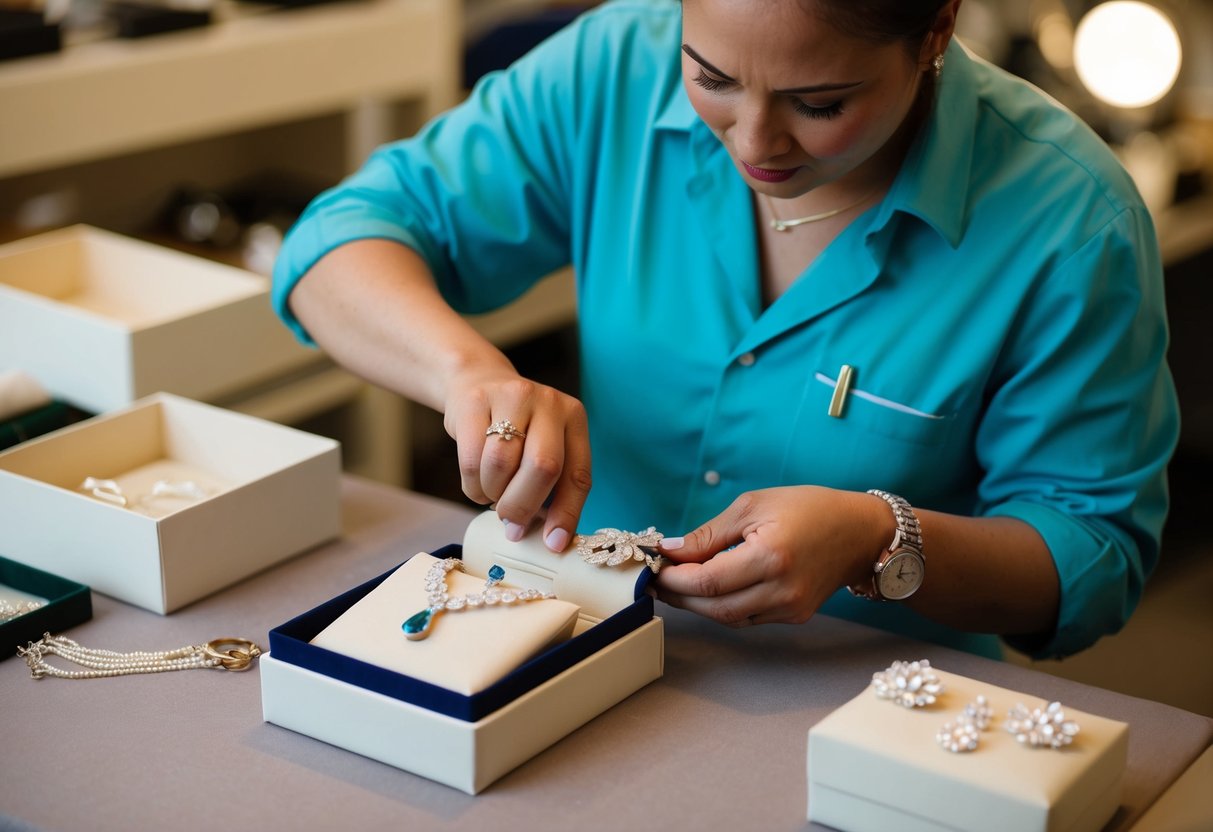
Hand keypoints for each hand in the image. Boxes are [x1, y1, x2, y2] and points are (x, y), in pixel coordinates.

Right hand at [442, 366, 591, 551]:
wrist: (478, 381)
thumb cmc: (517, 429)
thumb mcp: (544, 446)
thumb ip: (552, 486)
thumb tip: (550, 540)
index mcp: (573, 418)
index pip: (577, 474)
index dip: (566, 514)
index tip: (553, 545)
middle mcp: (548, 403)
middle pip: (542, 467)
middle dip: (523, 506)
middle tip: (511, 524)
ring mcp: (511, 396)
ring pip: (502, 465)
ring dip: (493, 494)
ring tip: (492, 495)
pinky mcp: (474, 401)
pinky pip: (472, 459)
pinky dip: (473, 485)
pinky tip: (477, 484)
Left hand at [655, 487, 886, 626]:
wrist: (861, 532)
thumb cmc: (809, 508)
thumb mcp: (754, 506)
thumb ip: (709, 534)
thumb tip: (670, 550)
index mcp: (771, 557)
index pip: (708, 580)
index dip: (675, 578)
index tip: (654, 567)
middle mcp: (782, 590)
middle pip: (714, 607)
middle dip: (679, 595)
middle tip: (656, 580)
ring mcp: (791, 608)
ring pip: (728, 617)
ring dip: (697, 604)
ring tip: (676, 584)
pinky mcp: (795, 616)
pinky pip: (747, 617)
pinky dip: (723, 606)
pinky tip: (708, 589)